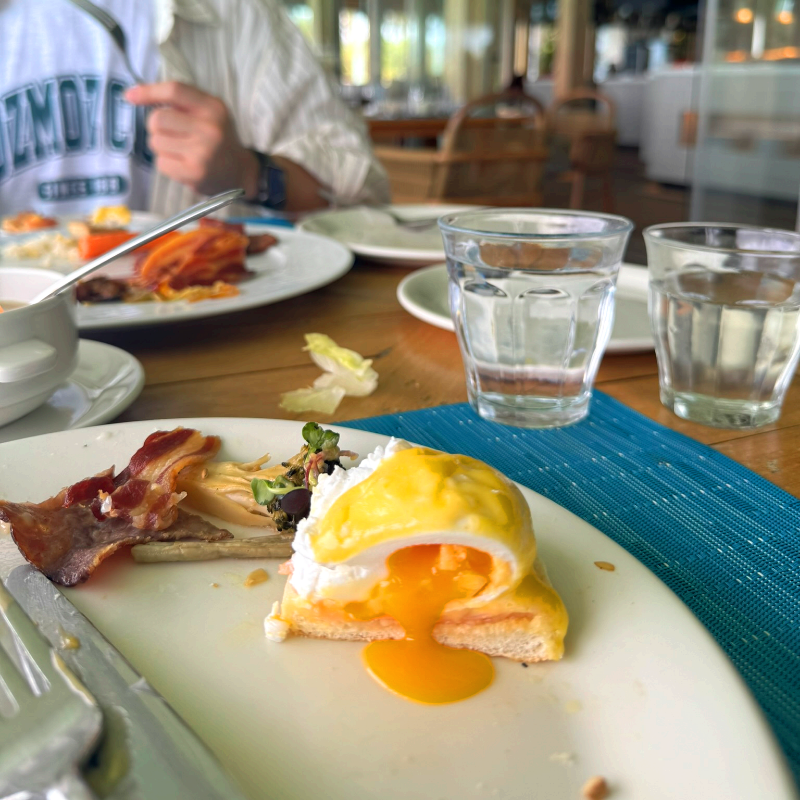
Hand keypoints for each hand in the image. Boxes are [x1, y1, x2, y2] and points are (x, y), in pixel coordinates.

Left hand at [125, 82, 257, 197]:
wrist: (241, 173)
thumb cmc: (219, 139)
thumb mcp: (209, 113)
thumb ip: (181, 101)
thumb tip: (133, 94)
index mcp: (213, 107)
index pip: (174, 91)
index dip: (148, 92)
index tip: (130, 96)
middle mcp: (209, 128)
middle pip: (157, 119)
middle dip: (156, 128)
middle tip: (172, 135)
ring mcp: (202, 152)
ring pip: (156, 142)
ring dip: (162, 147)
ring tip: (181, 152)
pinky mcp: (194, 173)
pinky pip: (161, 163)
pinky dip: (167, 164)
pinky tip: (182, 165)